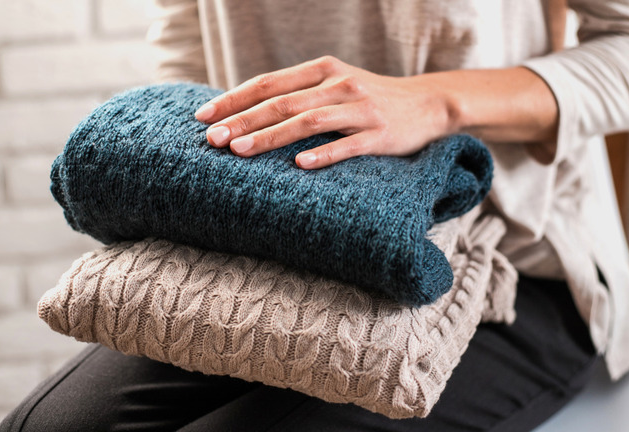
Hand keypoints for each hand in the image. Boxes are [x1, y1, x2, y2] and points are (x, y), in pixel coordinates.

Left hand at [194, 56, 454, 168]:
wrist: (426, 104)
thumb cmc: (369, 98)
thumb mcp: (334, 84)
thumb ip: (298, 93)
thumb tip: (248, 110)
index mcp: (322, 69)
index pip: (268, 83)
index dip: (234, 99)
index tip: (203, 116)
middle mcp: (339, 84)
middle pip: (282, 102)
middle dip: (242, 121)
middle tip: (212, 139)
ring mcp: (360, 109)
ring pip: (308, 122)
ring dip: (271, 137)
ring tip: (240, 151)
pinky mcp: (379, 134)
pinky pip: (347, 145)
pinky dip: (322, 154)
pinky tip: (299, 166)